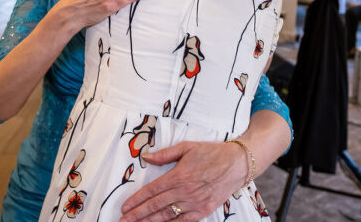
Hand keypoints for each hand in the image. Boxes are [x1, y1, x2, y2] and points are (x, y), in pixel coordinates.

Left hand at [120, 141, 246, 221]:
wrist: (237, 163)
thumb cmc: (211, 153)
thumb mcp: (186, 147)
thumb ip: (164, 154)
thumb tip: (146, 157)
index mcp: (178, 176)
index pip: (151, 191)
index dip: (136, 201)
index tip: (124, 207)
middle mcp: (184, 192)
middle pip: (155, 207)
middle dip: (137, 215)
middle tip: (123, 221)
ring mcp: (194, 203)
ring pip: (167, 216)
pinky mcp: (204, 211)